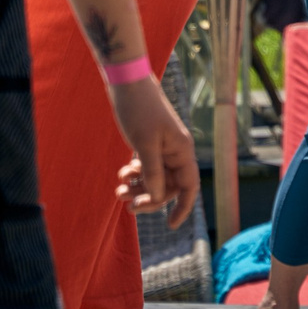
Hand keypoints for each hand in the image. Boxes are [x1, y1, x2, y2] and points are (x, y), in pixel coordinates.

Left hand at [111, 76, 200, 227]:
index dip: (183, 207)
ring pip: (155, 178)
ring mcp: (162, 146)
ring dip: (139, 188)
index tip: (170, 225)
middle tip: (127, 205)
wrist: (127, 83)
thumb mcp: (144, 145)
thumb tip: (158, 197)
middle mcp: (176, 150)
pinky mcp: (149, 142)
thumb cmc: (138, 111)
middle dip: (149, 197)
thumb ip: (153, 173)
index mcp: (181, 150)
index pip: (189, 186)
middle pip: (169, 186)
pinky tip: (122, 174)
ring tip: (118, 191)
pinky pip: (146, 167)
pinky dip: (135, 174)